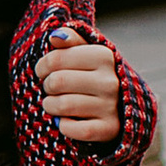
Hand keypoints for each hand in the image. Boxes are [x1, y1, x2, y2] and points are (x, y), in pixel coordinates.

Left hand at [35, 25, 122, 146]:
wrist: (123, 106)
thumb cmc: (94, 75)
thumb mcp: (87, 53)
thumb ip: (71, 40)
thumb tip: (56, 36)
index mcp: (104, 56)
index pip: (56, 58)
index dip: (42, 66)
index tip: (44, 71)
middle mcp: (110, 81)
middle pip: (57, 82)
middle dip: (47, 86)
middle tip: (51, 88)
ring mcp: (111, 106)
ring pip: (62, 106)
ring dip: (51, 106)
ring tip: (55, 103)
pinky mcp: (109, 129)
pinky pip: (72, 129)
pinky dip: (63, 126)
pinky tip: (68, 120)